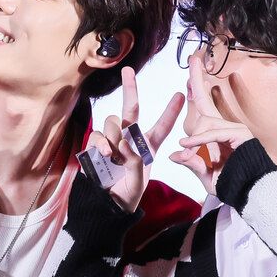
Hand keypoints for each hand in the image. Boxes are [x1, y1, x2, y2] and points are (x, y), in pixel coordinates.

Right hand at [86, 67, 183, 211]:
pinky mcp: (96, 146)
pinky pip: (97, 134)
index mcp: (148, 146)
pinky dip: (100, 142)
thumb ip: (134, 163)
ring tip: (114, 155)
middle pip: (130, 108)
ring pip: (112, 120)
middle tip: (128, 70)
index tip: (181, 94)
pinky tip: (105, 154)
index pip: (162, 126)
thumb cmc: (128, 194)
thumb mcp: (139, 182)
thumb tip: (123, 144)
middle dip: (130, 88)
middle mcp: (130, 138)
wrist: (107, 206)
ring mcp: (112, 140)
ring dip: (113, 133)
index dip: (171, 111)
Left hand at [170, 61, 253, 194]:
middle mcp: (225, 127)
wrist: (252, 195)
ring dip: (194, 136)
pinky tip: (187, 145)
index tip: (191, 69)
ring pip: (207, 123)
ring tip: (185, 148)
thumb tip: (174, 154)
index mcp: (215, 134)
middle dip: (197, 80)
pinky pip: (214, 134)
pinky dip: (200, 140)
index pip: (202, 107)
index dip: (196, 87)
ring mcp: (235, 129)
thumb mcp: (205, 175)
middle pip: (205, 101)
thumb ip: (191, 163)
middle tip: (193, 58)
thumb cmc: (231, 185)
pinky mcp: (241, 135)